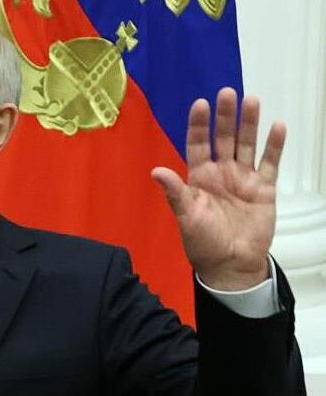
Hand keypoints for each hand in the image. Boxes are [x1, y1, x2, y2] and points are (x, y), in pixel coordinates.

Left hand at [152, 87, 285, 290]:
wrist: (231, 265)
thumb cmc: (203, 243)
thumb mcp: (186, 216)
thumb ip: (175, 193)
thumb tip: (156, 171)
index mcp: (199, 178)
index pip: (198, 144)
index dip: (199, 125)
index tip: (200, 104)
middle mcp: (221, 173)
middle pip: (224, 138)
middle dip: (225, 117)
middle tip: (228, 94)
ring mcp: (244, 179)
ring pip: (247, 144)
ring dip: (249, 124)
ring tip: (252, 101)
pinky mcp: (264, 188)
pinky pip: (270, 163)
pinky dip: (274, 146)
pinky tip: (277, 127)